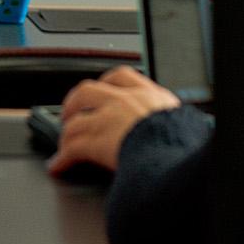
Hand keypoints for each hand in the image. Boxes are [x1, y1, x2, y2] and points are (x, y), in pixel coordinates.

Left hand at [48, 67, 179, 175]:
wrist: (178, 158)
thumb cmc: (184, 147)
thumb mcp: (183, 126)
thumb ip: (170, 123)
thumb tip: (179, 133)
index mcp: (150, 97)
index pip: (122, 77)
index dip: (105, 84)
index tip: (101, 90)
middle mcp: (126, 102)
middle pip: (87, 90)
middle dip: (74, 103)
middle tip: (71, 116)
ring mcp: (109, 119)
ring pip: (75, 120)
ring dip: (66, 133)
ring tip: (64, 143)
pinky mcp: (96, 141)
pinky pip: (72, 148)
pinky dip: (62, 158)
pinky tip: (59, 166)